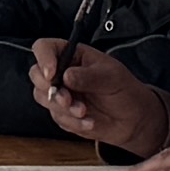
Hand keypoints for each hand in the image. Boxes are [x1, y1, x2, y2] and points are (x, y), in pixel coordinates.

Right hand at [40, 42, 169, 152]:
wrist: (133, 120)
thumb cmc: (124, 90)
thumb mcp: (112, 77)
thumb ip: (89, 76)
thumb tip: (66, 76)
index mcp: (72, 55)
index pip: (44, 48)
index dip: (43, 58)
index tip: (52, 74)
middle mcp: (61, 72)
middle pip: (36, 74)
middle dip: (51, 89)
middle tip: (68, 99)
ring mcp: (60, 93)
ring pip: (42, 97)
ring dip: (62, 108)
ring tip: (84, 113)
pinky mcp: (62, 113)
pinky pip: (56, 117)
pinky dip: (73, 122)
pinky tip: (90, 122)